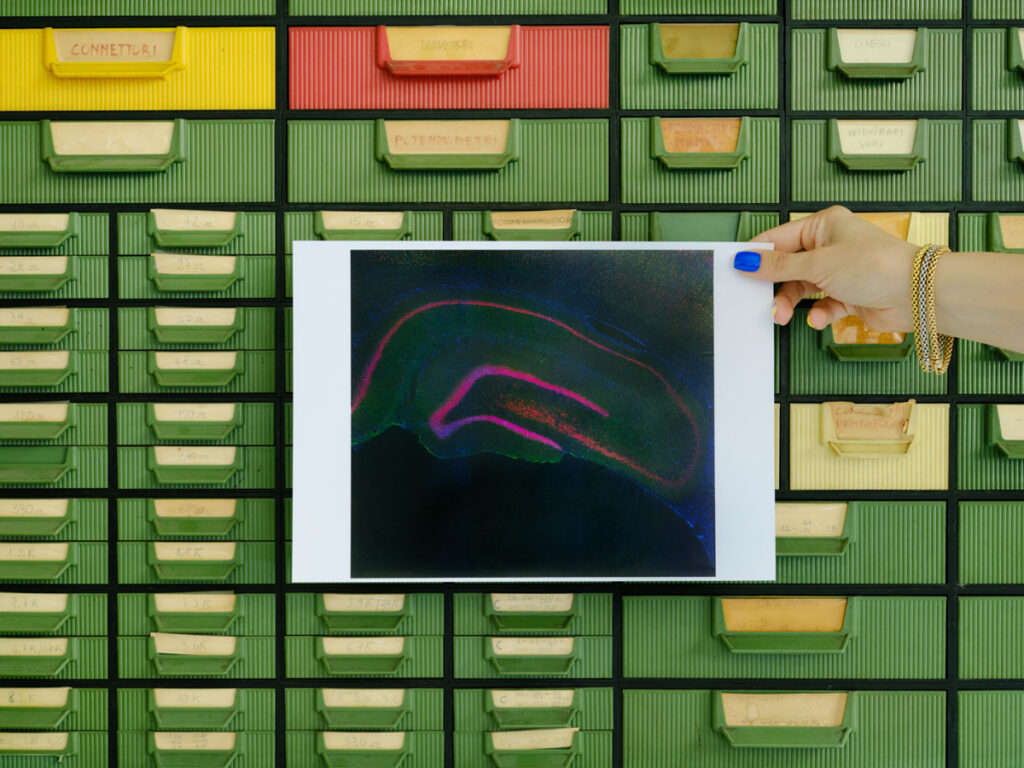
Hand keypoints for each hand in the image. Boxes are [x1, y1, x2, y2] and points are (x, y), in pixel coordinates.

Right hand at [734, 205, 918, 332]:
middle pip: (788, 266)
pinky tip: (820, 319)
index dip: (757, 256)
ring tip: (783, 316)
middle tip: (760, 301)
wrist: (917, 293)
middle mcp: (831, 246)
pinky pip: (822, 305)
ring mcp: (840, 271)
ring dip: (791, 303)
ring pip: (802, 288)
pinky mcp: (849, 295)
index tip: (736, 271)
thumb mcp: (817, 264)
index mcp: (823, 226)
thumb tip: (745, 260)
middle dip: (775, 286)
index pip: (779, 238)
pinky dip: (818, 314)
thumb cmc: (874, 265)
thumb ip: (778, 266)